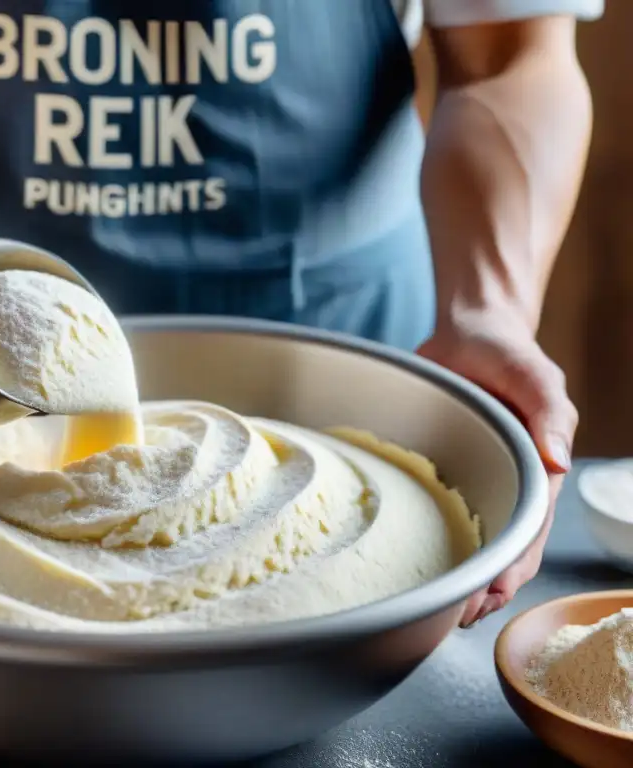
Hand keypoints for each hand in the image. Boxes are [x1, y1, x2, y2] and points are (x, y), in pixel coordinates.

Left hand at [417, 307, 576, 627]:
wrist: (469, 334)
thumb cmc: (508, 353)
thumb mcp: (535, 376)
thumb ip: (550, 414)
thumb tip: (559, 461)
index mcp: (538, 469)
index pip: (530, 528)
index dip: (514, 562)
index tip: (492, 589)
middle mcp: (509, 482)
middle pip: (503, 547)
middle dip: (485, 586)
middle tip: (455, 615)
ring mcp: (476, 480)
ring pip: (472, 540)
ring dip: (460, 576)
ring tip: (435, 609)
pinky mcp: (444, 474)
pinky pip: (440, 514)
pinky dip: (433, 544)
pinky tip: (413, 568)